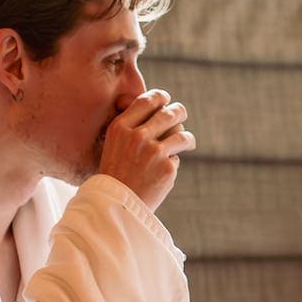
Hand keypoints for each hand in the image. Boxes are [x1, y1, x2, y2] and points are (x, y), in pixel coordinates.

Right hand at [97, 89, 195, 212]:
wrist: (115, 205)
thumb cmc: (115, 172)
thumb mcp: (113, 143)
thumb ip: (130, 123)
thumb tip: (153, 102)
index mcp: (121, 127)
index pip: (147, 101)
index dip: (160, 97)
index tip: (166, 99)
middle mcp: (138, 136)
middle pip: (169, 113)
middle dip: (179, 112)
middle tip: (181, 114)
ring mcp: (154, 152)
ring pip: (181, 134)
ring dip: (187, 137)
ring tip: (188, 142)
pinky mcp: (167, 167)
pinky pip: (177, 157)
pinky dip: (174, 162)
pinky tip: (166, 169)